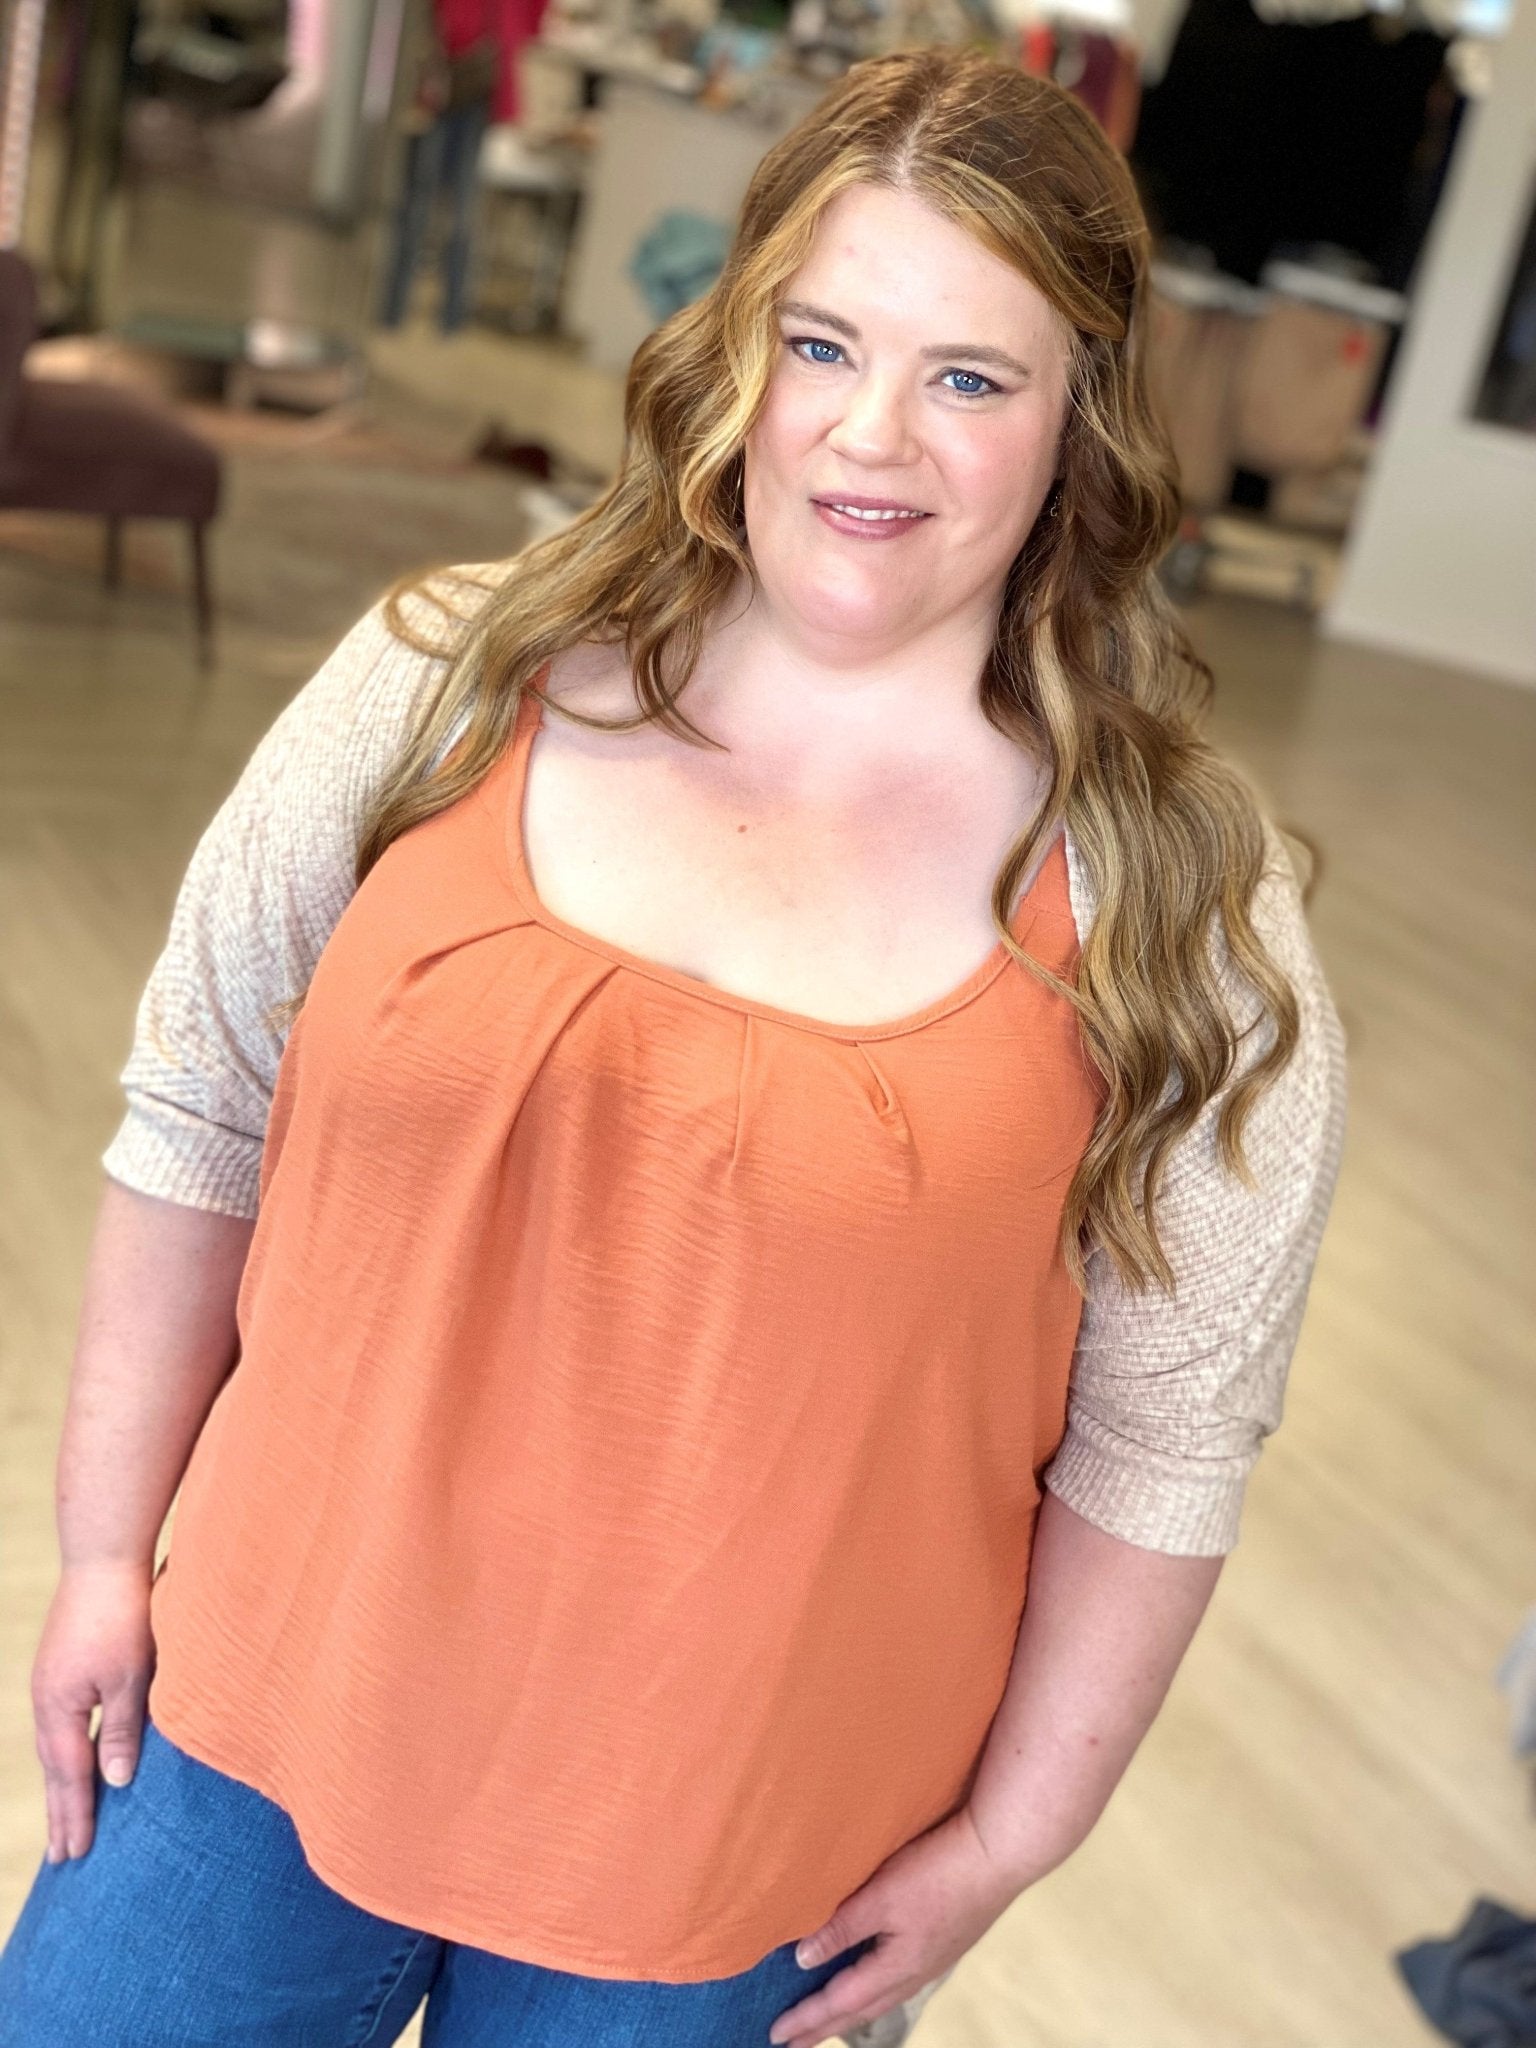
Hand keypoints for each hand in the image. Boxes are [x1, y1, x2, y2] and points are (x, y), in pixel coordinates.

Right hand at [31, 1559, 156, 1863]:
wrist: (104, 1558)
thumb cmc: (125, 1616)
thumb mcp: (132, 1678)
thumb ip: (123, 1731)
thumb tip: (114, 1783)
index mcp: (59, 1709)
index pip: (70, 1777)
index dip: (77, 1816)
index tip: (76, 1856)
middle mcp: (47, 1701)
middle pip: (55, 1769)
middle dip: (61, 1813)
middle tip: (64, 1858)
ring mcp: (51, 1683)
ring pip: (56, 1748)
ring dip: (63, 1786)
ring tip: (68, 1819)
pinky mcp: (63, 1667)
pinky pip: (62, 1725)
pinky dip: (69, 1753)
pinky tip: (78, 1759)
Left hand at [767, 1805, 1022, 2047]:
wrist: (998, 1854)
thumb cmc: (938, 1872)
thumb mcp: (881, 1896)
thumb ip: (841, 1929)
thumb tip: (803, 1959)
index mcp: (897, 1968)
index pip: (841, 2003)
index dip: (807, 2018)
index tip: (776, 2034)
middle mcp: (914, 1974)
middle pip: (860, 2011)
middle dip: (824, 2027)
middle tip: (793, 2041)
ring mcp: (930, 1960)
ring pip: (880, 1998)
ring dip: (848, 2011)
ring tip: (826, 2019)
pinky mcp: (940, 1942)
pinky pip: (895, 1980)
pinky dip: (870, 1990)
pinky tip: (869, 1979)